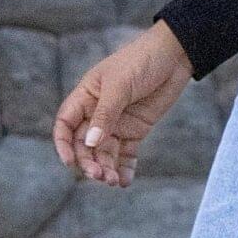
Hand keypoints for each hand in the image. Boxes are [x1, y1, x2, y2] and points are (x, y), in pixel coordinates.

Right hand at [53, 23, 194, 188]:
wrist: (174, 56)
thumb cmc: (141, 61)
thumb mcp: (120, 85)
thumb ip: (106, 114)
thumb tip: (91, 143)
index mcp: (86, 97)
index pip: (65, 124)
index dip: (63, 144)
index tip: (69, 162)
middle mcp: (97, 113)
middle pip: (84, 145)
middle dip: (88, 162)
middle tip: (100, 175)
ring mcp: (116, 123)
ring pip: (104, 153)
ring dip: (105, 168)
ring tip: (113, 181)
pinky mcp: (135, 131)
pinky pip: (126, 154)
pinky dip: (124, 169)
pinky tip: (124, 181)